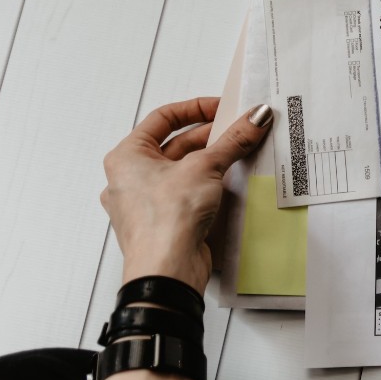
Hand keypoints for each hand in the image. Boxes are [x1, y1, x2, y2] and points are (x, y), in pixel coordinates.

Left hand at [100, 97, 272, 292]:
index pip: (163, 118)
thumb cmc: (164, 221)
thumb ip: (232, 140)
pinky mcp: (164, 223)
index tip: (223, 108)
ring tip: (239, 153)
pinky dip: (208, 185)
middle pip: (175, 145)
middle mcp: (130, 178)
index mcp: (126, 156)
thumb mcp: (205, 167)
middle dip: (210, 137)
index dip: (196, 108)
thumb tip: (254, 118)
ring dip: (211, 161)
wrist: (166, 271)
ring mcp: (146, 203)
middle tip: (240, 130)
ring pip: (183, 171)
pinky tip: (228, 183)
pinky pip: (187, 194)